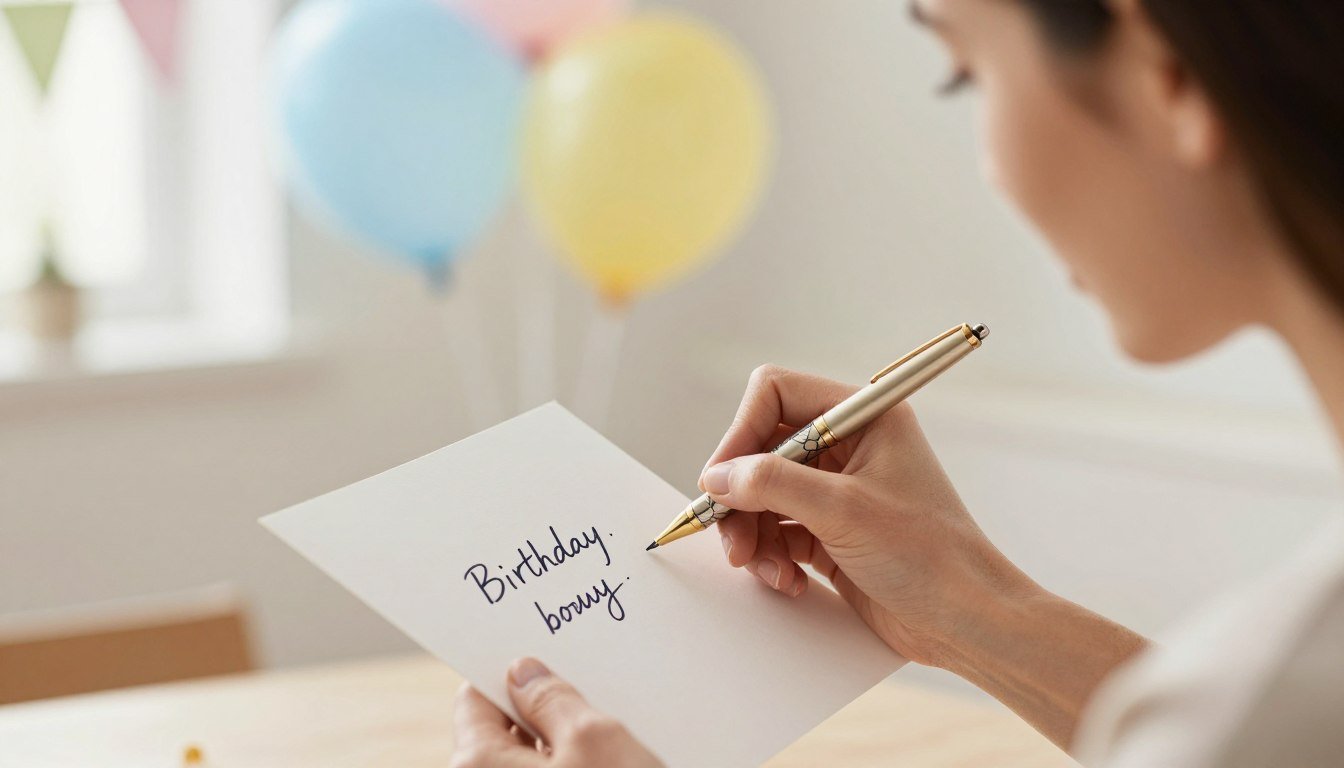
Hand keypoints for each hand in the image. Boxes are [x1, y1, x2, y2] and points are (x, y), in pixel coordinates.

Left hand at [450, 658, 662, 767]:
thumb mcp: (597, 740)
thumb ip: (554, 699)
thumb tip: (524, 674)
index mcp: (474, 766)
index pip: (474, 700)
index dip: (509, 676)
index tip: (539, 660)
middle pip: (500, 737)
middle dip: (543, 718)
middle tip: (589, 701)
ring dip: (563, 753)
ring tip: (611, 746)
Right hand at [702, 365, 1036, 667]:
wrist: (967, 622)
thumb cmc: (929, 556)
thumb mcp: (843, 511)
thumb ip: (773, 483)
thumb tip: (718, 475)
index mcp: (865, 416)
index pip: (777, 395)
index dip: (742, 433)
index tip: (721, 479)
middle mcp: (850, 446)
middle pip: (762, 450)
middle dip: (741, 496)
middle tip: (731, 538)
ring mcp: (839, 490)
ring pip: (763, 494)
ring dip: (752, 532)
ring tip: (765, 567)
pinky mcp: (831, 531)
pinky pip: (777, 530)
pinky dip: (771, 554)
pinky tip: (788, 580)